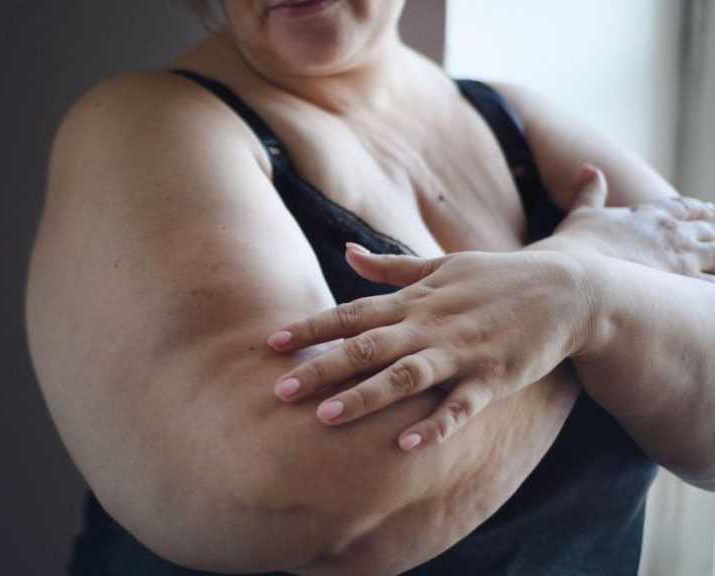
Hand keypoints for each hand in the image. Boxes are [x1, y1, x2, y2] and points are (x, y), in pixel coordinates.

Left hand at [266, 247, 594, 450]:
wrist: (568, 289)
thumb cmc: (497, 277)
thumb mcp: (442, 264)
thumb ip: (390, 266)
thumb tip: (344, 252)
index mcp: (415, 300)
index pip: (352, 313)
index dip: (311, 327)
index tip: (273, 341)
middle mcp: (430, 325)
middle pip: (366, 347)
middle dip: (322, 368)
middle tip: (281, 389)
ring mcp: (461, 353)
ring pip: (405, 377)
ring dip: (365, 397)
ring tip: (326, 418)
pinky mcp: (493, 379)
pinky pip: (458, 407)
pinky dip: (433, 426)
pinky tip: (404, 445)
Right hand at [544, 165, 714, 279]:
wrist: (576, 275)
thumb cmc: (574, 246)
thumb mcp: (581, 214)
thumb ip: (589, 191)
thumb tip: (588, 168)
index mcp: (649, 214)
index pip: (683, 206)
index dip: (698, 208)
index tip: (708, 210)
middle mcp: (672, 232)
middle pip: (708, 229)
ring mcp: (682, 258)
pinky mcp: (684, 284)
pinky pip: (711, 286)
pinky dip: (711, 288)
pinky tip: (709, 293)